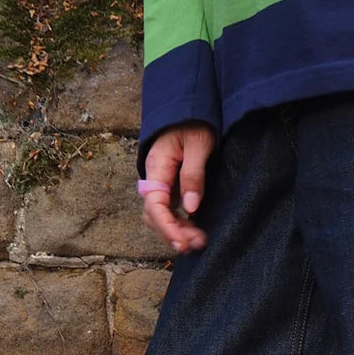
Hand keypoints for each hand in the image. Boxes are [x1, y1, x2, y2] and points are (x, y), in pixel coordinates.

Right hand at [140, 124, 216, 253]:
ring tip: (199, 242)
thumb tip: (190, 207)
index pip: (154, 204)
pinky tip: (195, 232)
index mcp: (157, 166)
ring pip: (161, 217)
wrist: (190, 109)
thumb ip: (194, 175)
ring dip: (177, 232)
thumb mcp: (199, 144)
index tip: (182, 242)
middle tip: (196, 245)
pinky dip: (180, 225)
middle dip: (173, 234)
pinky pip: (170, 212)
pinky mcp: (171, 187)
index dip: (167, 227)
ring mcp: (162, 184)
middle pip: (154, 215)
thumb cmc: (194, 123)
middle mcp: (155, 178)